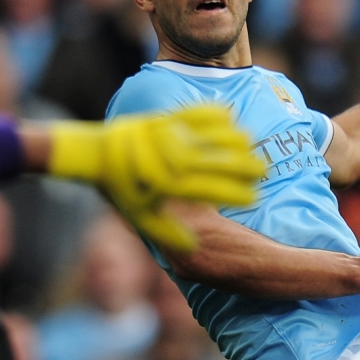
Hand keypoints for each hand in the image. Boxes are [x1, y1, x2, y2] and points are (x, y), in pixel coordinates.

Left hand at [48, 105, 264, 252]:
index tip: (253, 198)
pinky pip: (194, 113)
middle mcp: (172, 160)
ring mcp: (170, 137)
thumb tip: (191, 247)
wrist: (96, 153)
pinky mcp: (165, 119)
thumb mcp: (140, 217)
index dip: (234, 194)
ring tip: (251, 145)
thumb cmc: (121, 189)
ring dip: (234, 139)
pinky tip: (230, 114)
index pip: (210, 191)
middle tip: (263, 170)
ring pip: (211, 136)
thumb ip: (166, 233)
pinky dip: (213, 112)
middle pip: (217, 162)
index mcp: (169, 185)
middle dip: (243, 166)